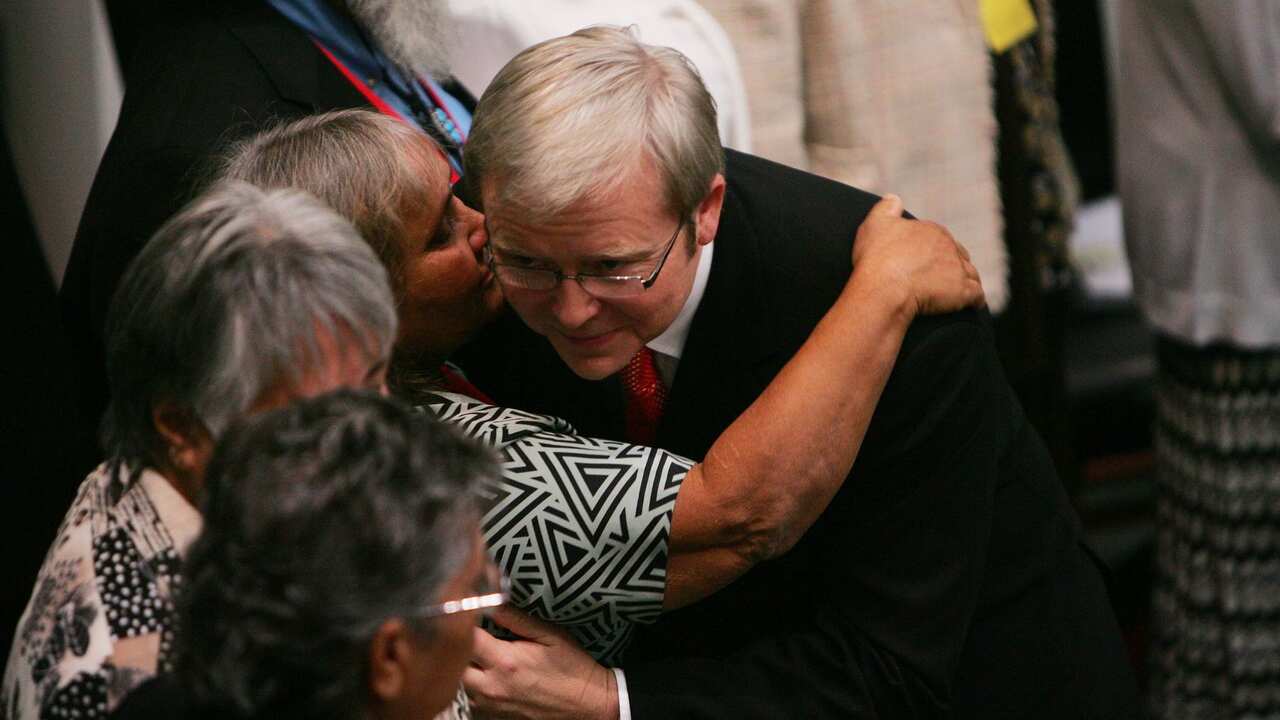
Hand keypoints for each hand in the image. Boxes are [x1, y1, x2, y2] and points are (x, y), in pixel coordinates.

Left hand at [464, 606, 618, 719]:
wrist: (588, 703)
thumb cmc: (572, 667)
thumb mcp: (550, 636)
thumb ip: (517, 620)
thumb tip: (493, 601)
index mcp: (506, 661)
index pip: (466, 637)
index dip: (466, 623)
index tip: (471, 614)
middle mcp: (493, 686)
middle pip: (457, 663)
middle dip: (463, 647)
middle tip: (477, 635)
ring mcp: (493, 705)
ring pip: (462, 683)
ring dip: (469, 667)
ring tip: (486, 654)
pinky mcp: (497, 716)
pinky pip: (473, 699)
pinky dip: (477, 685)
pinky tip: (493, 675)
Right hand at [851, 195, 984, 317]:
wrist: (884, 288)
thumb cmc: (877, 258)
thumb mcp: (875, 223)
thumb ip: (886, 208)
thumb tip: (894, 198)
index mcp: (930, 230)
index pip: (938, 239)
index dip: (931, 250)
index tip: (922, 262)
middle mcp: (949, 246)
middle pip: (957, 255)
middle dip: (951, 264)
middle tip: (938, 278)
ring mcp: (958, 269)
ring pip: (970, 273)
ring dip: (965, 281)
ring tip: (955, 293)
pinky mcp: (963, 292)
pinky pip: (977, 296)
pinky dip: (975, 300)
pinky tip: (970, 306)